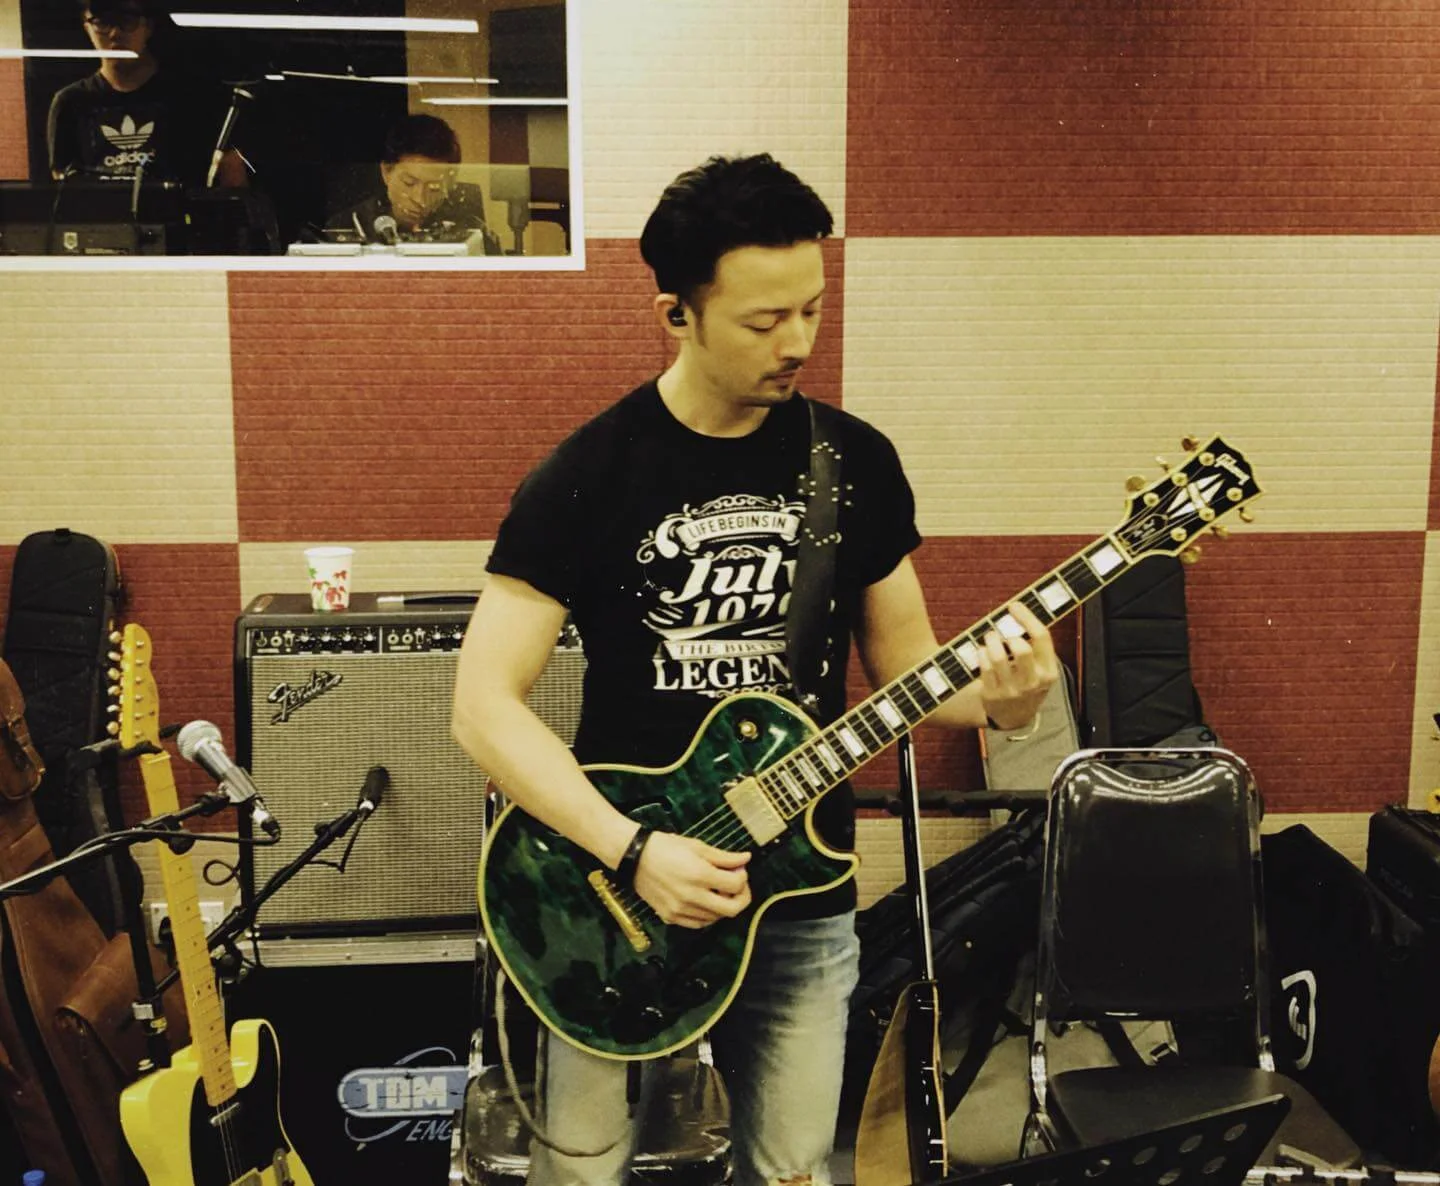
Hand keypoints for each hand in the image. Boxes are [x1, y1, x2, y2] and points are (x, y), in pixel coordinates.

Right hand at [632, 832, 751, 928]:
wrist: (634, 857)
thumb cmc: (666, 846)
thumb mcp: (697, 846)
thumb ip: (724, 857)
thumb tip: (747, 859)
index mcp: (699, 874)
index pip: (736, 885)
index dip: (743, 877)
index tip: (738, 870)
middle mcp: (691, 896)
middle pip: (732, 910)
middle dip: (741, 898)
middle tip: (737, 887)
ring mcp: (680, 910)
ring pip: (716, 918)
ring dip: (723, 906)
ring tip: (717, 891)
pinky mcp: (670, 917)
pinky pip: (698, 924)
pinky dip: (707, 916)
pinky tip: (705, 902)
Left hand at [977, 601, 1058, 729]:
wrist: (1014, 718)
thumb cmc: (1027, 684)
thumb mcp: (1041, 670)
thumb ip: (1036, 648)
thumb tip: (1021, 613)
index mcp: (1048, 672)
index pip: (1042, 638)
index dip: (1027, 617)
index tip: (1014, 606)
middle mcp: (1032, 681)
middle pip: (1022, 647)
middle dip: (1008, 634)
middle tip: (1000, 632)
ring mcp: (1012, 690)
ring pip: (998, 656)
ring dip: (991, 641)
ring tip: (990, 638)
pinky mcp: (992, 694)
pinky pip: (984, 666)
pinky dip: (981, 654)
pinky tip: (982, 652)